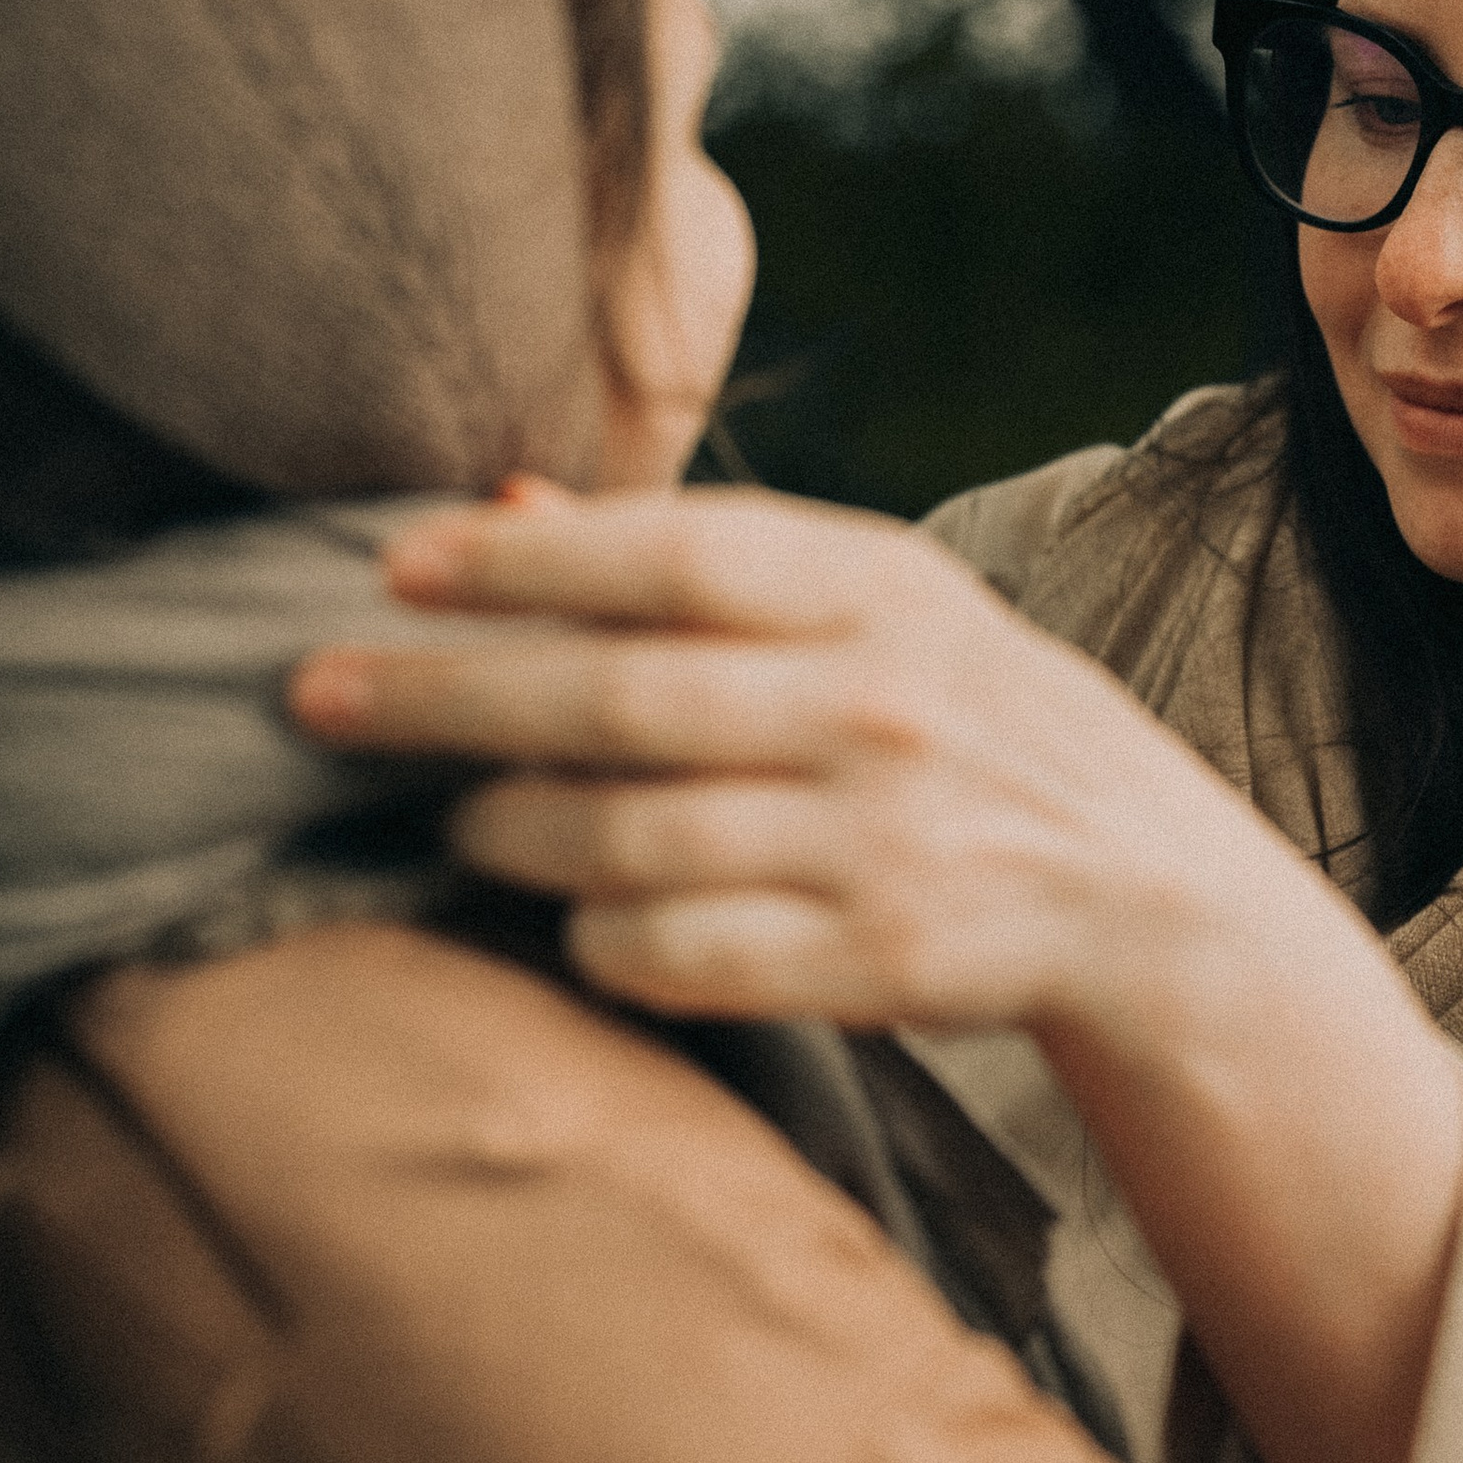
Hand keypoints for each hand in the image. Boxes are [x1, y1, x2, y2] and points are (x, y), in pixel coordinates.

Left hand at [295, 484, 1272, 1047]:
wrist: (1140, 882)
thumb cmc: (959, 715)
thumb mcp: (870, 605)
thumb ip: (699, 562)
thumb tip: (505, 501)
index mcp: (882, 590)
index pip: (674, 552)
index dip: (521, 559)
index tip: (395, 567)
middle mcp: (882, 708)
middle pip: (617, 698)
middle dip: (444, 697)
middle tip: (321, 698)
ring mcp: (880, 841)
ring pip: (626, 838)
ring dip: (508, 829)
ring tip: (468, 821)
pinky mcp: (874, 961)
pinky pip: (674, 953)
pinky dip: (597, 936)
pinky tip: (579, 915)